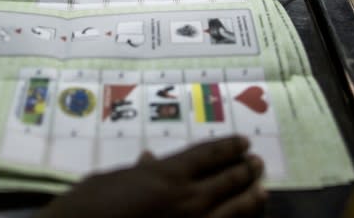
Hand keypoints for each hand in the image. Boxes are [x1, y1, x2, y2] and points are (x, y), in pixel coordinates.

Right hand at [37, 136, 266, 217]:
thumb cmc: (92, 204)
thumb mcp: (115, 179)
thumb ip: (139, 171)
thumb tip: (149, 159)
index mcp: (168, 173)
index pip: (208, 155)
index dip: (229, 147)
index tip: (243, 143)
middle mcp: (188, 197)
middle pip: (228, 180)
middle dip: (246, 171)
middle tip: (257, 164)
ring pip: (235, 211)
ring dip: (251, 198)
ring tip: (262, 190)